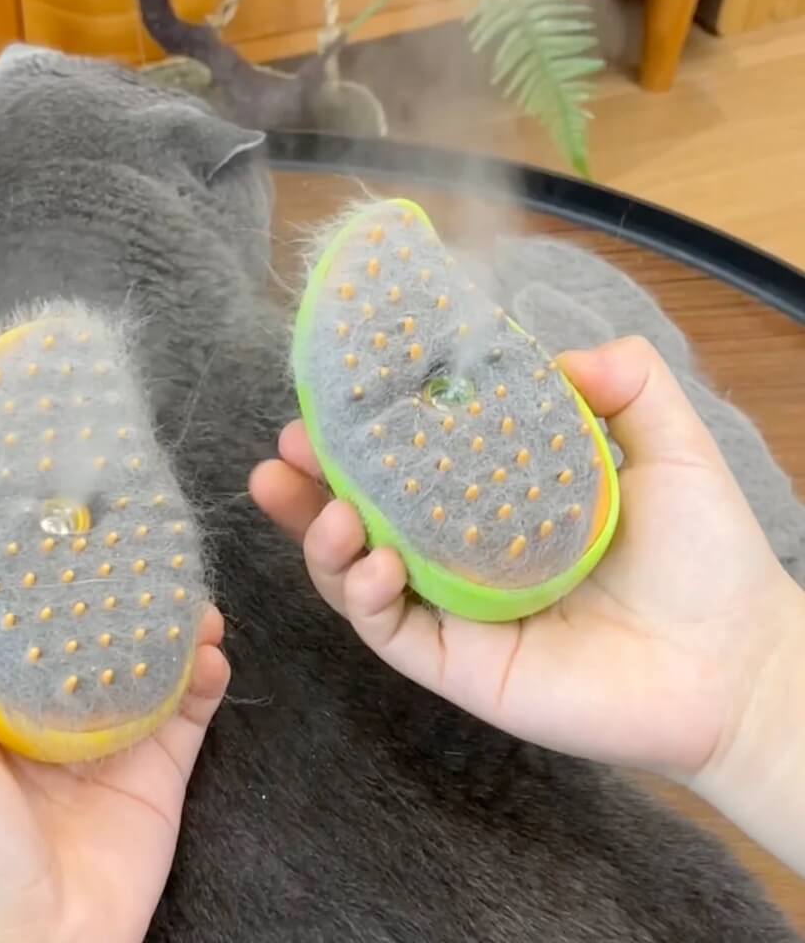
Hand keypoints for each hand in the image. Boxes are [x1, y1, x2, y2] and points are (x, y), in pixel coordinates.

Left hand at [0, 533, 229, 942]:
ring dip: (171, 615)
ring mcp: (103, 731)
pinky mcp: (155, 764)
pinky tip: (210, 649)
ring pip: (145, 651)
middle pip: (85, 618)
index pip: (4, 600)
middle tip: (143, 530)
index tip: (55, 495)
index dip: (27, 550)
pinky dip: (205, 669)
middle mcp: (41, 700)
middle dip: (114, 576)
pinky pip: (189, 702)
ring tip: (190, 589)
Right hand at [250, 336, 803, 784]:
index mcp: (498, 501)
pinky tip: (376, 563)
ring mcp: (455, 611)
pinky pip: (387, 630)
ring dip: (322, 539)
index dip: (365, 430)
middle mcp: (463, 553)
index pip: (412, 461)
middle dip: (310, 485)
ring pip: (357, 574)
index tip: (332, 396)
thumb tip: (563, 354)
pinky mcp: (457, 663)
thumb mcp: (671, 445)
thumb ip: (628, 382)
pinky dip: (363, 595)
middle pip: (363, 515)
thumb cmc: (707, 558)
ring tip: (327, 510)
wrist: (737, 665)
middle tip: (282, 452)